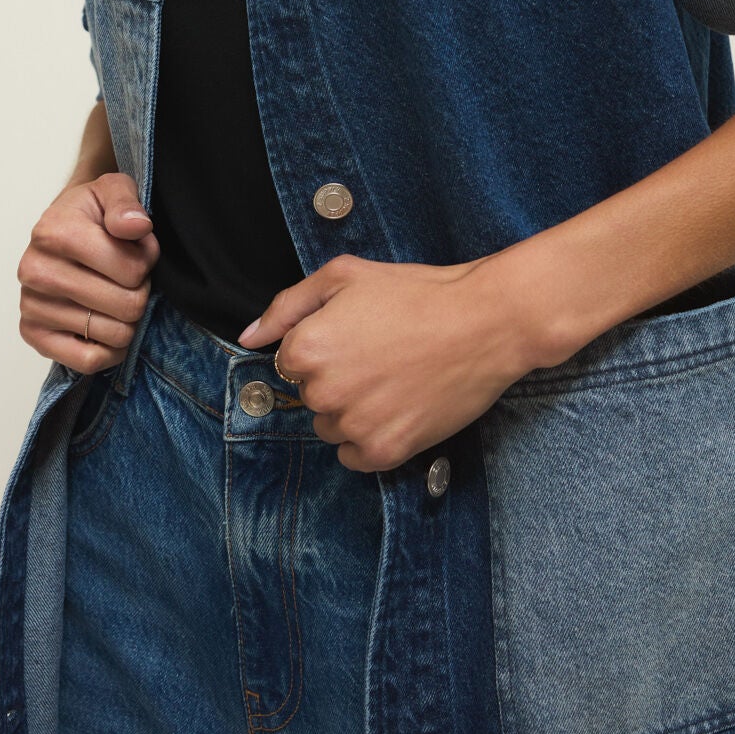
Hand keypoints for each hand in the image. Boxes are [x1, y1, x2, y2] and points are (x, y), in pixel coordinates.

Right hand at [17, 171, 158, 372]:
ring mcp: (31, 305)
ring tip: (117, 295)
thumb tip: (136, 226)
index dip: (147, 262)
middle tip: (130, 278)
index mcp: (54, 233)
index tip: (138, 251)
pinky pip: (88, 362)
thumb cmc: (91, 213)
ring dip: (128, 320)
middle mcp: (35, 271)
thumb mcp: (113, 189)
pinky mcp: (33, 334)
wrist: (60, 228)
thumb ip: (126, 203)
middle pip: (126, 306)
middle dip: (140, 292)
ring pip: (112, 335)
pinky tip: (110, 327)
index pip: (131, 270)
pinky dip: (110, 351)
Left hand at [236, 253, 526, 473]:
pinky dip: (370, 438)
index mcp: (307, 348)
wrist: (485, 323)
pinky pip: (355, 457)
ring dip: (352, 410)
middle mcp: (324, 392)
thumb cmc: (417, 293)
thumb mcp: (344, 276)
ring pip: (331, 427)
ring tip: (394, 378)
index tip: (358, 335)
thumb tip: (249, 336)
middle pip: (311, 396)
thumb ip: (287, 306)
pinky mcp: (386, 452)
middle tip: (381, 353)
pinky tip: (398, 406)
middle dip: (337, 378)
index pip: (290, 362)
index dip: (325, 345)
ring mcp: (355, 426)